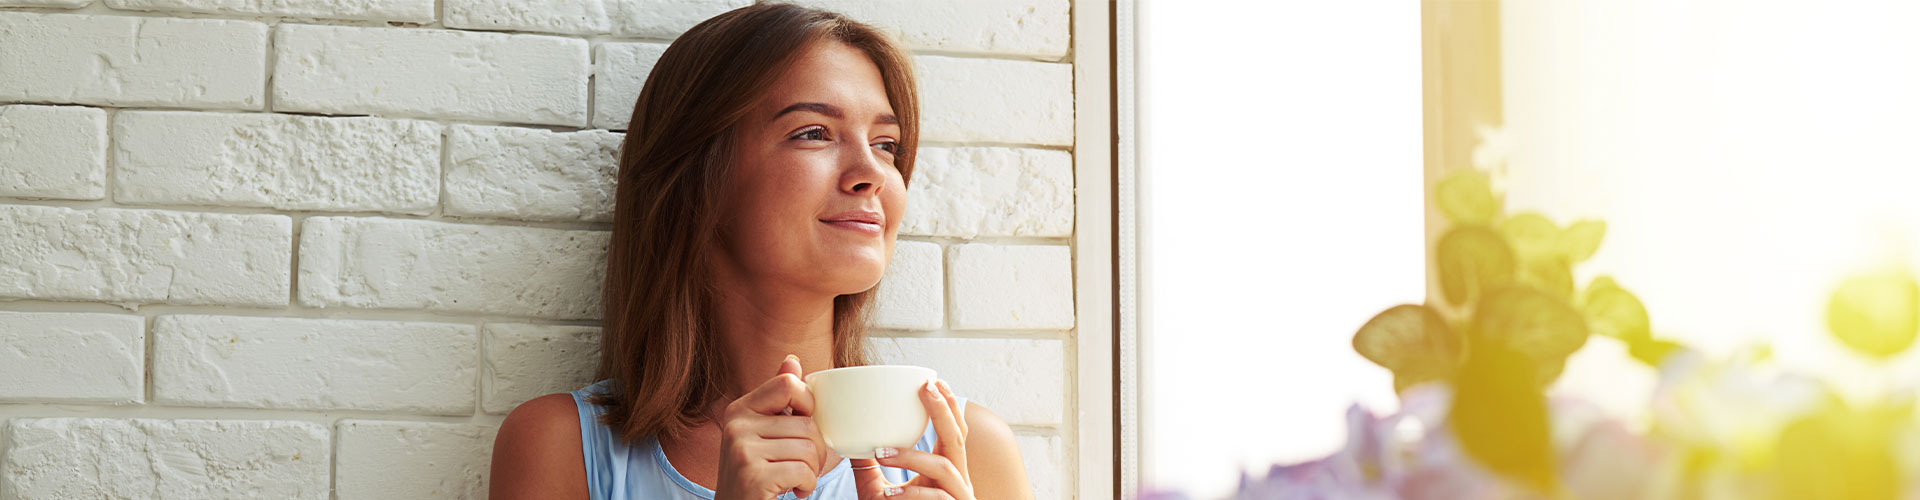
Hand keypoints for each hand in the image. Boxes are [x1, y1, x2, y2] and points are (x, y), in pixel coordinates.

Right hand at [715, 355, 829, 499]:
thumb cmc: (756, 476)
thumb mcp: (763, 434)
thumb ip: (778, 400)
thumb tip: (792, 360)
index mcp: (739, 410)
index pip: (788, 385)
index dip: (809, 406)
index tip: (804, 428)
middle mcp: (736, 426)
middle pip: (807, 424)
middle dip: (817, 451)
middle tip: (803, 467)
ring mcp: (741, 450)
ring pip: (809, 449)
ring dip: (812, 471)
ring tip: (796, 480)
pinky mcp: (752, 476)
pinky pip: (803, 471)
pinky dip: (807, 486)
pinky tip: (794, 491)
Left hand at [851, 379, 973, 499]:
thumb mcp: (879, 491)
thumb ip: (869, 469)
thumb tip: (852, 442)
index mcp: (946, 471)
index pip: (953, 433)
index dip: (948, 406)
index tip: (932, 382)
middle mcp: (958, 481)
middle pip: (958, 439)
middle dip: (943, 411)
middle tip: (925, 388)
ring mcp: (958, 497)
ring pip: (944, 467)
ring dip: (911, 457)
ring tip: (880, 453)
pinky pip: (937, 498)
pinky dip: (911, 494)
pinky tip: (889, 493)